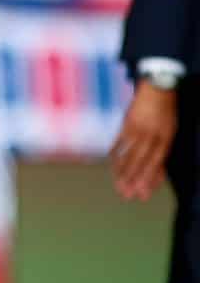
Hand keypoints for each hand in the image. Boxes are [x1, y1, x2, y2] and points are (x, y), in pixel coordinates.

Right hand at [110, 81, 177, 201]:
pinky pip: (119, 142)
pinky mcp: (126, 124)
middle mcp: (152, 136)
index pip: (156, 164)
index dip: (149, 180)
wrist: (158, 87)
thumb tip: (157, 174)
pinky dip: (114, 154)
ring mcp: (138, 130)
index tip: (143, 194)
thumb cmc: (166, 112)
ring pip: (129, 155)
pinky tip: (112, 165)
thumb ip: (161, 152)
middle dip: (133, 181)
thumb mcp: (170, 132)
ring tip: (118, 186)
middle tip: (127, 195)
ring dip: (122, 172)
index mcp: (166, 138)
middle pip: (141, 162)